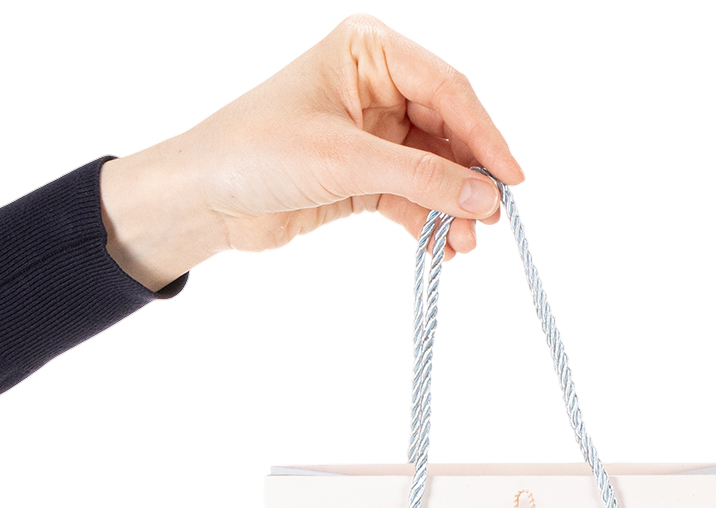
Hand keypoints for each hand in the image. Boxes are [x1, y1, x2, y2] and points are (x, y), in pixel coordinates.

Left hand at [99, 14, 523, 289]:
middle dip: (468, 177)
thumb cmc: (256, 152)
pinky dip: (426, 220)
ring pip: (430, 168)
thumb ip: (422, 177)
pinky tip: (443, 248)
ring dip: (450, 206)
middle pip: (446, 129)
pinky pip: (409, 195)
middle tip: (492, 219)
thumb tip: (485, 196)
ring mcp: (370, 132)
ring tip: (467, 244)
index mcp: (369, 50)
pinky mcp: (360, 175)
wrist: (203, 199)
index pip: (447, 88)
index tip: (512, 178)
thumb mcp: (346, 160)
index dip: (484, 135)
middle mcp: (374, 85)